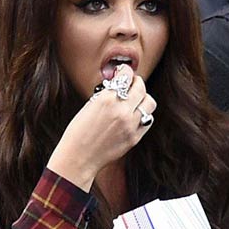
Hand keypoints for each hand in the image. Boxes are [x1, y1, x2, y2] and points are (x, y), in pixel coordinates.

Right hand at [46, 63, 157, 187]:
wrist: (79, 157)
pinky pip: (147, 120)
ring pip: (149, 103)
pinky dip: (143, 115)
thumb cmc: (79, 131)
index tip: (124, 72)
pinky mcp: (135, 137)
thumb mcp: (89, 105)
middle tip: (132, 83)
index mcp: (107, 99)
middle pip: (141, 87)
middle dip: (136, 82)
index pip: (125, 76)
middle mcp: (121, 110)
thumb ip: (106, 94)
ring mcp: (130, 125)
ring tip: (136, 100)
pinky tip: (135, 115)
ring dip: (143, 98)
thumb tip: (118, 82)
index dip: (125, 72)